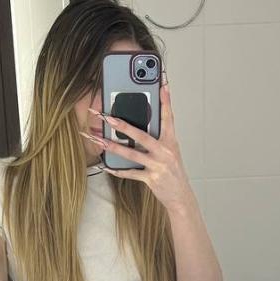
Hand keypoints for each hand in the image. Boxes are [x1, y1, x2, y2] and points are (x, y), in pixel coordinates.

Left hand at [82, 81, 194, 212]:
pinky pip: (130, 173)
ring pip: (132, 153)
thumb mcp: (170, 152)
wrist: (181, 196)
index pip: (168, 117)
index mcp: (170, 141)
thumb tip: (139, 128)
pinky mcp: (152, 178)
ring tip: (98, 140)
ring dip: (113, 147)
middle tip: (107, 117)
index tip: (163, 84)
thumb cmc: (173, 173)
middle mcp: (165, 151)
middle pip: (141, 135)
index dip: (165, 100)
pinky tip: (106, 166)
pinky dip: (117, 170)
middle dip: (122, 125)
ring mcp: (158, 165)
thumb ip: (158, 139)